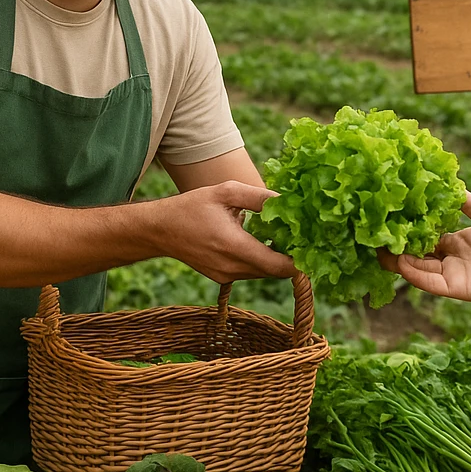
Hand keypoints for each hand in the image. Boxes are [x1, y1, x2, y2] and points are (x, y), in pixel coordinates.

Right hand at [156, 180, 295, 282]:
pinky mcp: (222, 279)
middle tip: (299, 235)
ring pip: (264, 274)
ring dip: (275, 259)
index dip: (300, 259)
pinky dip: (259, 261)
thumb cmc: (192, 207)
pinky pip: (250, 273)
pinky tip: (258, 242)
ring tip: (279, 235)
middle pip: (276, 272)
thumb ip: (259, 198)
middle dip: (290, 257)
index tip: (310, 243)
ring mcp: (226, 277)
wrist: (160, 230)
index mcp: (235, 247)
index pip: (281, 266)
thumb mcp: (227, 192)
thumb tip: (287, 202)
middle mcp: (232, 268)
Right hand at [378, 192, 470, 300]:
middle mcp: (450, 261)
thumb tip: (442, 181)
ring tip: (381, 250)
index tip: (390, 222)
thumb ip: (461, 199)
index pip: (424, 239)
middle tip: (376, 239)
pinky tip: (401, 263)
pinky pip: (429, 283)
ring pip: (418, 270)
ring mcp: (451, 276)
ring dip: (399, 262)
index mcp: (455, 244)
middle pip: (416, 256)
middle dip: (397, 249)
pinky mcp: (455, 289)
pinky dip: (414, 275)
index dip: (407, 233)